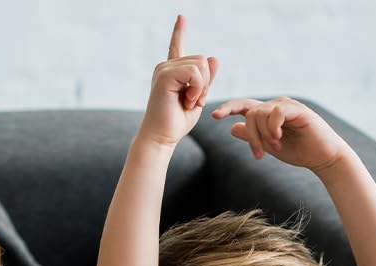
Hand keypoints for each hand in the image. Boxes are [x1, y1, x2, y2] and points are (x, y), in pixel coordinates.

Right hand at [139, 15, 218, 147]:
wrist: (161, 138)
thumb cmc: (176, 123)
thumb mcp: (198, 98)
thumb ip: (206, 79)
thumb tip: (213, 57)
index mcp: (172, 71)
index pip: (177, 45)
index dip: (179, 31)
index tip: (182, 17)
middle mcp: (166, 66)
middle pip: (202, 59)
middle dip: (205, 84)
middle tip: (193, 102)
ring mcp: (164, 69)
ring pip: (200, 64)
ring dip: (202, 88)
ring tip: (188, 102)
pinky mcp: (165, 75)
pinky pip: (194, 72)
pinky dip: (197, 88)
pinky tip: (188, 101)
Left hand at [212, 96, 347, 171]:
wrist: (323, 157)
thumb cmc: (300, 152)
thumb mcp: (270, 146)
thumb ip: (253, 136)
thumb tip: (232, 128)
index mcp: (268, 114)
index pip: (244, 106)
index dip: (229, 108)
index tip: (214, 116)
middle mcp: (275, 105)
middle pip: (250, 114)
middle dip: (251, 137)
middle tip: (258, 155)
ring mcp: (286, 106)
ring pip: (260, 114)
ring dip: (264, 136)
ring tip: (275, 149)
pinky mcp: (297, 109)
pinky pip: (275, 113)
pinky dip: (273, 128)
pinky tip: (279, 139)